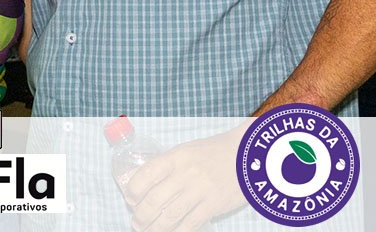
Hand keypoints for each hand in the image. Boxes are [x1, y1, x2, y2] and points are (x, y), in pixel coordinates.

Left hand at [123, 126, 247, 231]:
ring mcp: (201, 191)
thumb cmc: (211, 153)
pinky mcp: (214, 205)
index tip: (130, 199)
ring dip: (155, 227)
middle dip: (141, 215)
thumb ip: (166, 167)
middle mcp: (186, 174)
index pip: (146, 175)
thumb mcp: (184, 152)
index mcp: (175, 157)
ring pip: (170, 215)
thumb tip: (143, 186)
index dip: (133, 190)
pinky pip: (191, 223)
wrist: (245, 156)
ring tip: (147, 231)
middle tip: (136, 222)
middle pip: (155, 200)